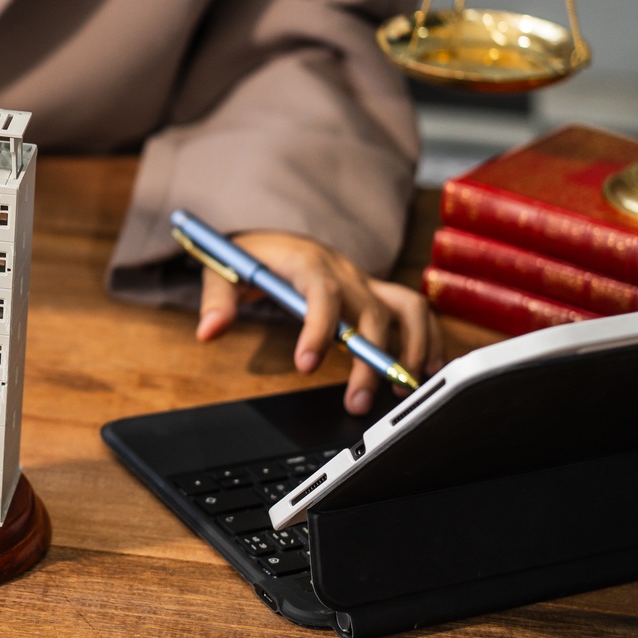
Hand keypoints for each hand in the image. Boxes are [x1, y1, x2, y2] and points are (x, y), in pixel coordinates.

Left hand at [195, 230, 442, 415]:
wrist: (276, 235)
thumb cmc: (253, 256)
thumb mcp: (224, 269)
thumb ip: (216, 299)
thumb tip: (208, 331)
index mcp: (307, 262)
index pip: (320, 292)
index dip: (319, 329)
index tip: (307, 365)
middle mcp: (344, 271)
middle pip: (368, 313)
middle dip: (368, 360)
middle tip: (356, 402)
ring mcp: (365, 281)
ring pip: (405, 309)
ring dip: (410, 348)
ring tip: (401, 389)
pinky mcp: (378, 293)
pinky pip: (414, 310)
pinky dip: (428, 337)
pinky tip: (427, 368)